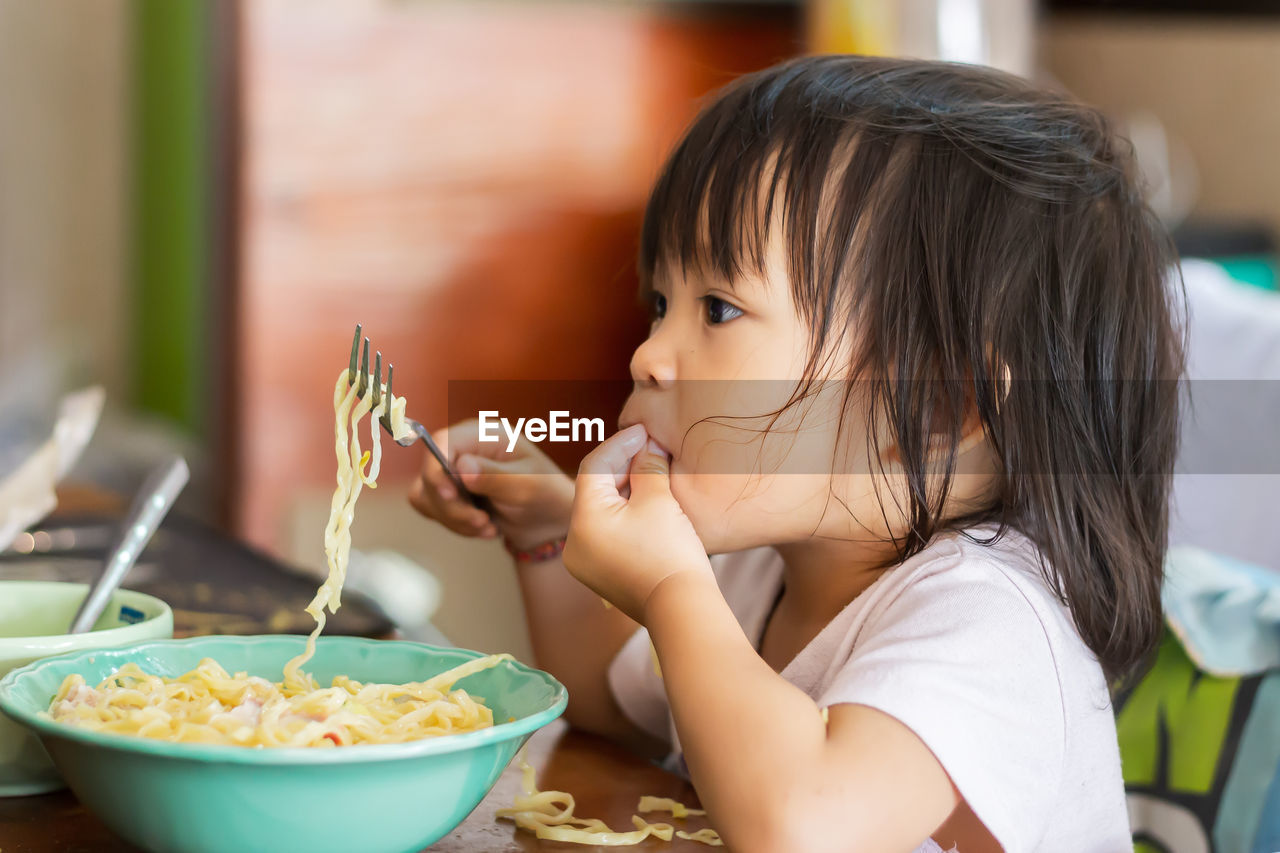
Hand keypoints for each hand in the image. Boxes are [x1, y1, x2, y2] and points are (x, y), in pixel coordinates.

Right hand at [408, 418, 574, 548]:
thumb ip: (494, 476)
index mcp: (484, 434)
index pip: (441, 441)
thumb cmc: (545, 493)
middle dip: (452, 505)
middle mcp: (464, 449)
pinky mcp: (451, 493)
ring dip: (454, 518)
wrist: (550, 519)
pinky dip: (455, 524)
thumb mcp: (526, 485)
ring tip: (487, 527)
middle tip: (482, 522)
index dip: (437, 468)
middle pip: (430, 473)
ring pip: (427, 495)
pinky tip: (483, 528)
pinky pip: (434, 509)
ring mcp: (455, 471)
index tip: (451, 495)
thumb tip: (462, 466)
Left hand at [562, 424, 713, 623]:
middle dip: (624, 466)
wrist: (682, 610)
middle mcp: (575, 542)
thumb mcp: (659, 500)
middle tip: (651, 449)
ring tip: (653, 471)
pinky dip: (625, 512)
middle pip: (595, 489)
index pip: (594, 467)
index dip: (620, 444)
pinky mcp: (600, 573)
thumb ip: (648, 467)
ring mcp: (585, 562)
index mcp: (583, 521)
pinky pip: (607, 532)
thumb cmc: (670, 553)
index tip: (643, 431)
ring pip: (601, 510)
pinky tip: (648, 500)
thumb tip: (647, 446)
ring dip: (626, 489)